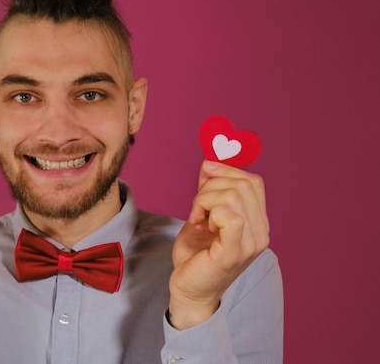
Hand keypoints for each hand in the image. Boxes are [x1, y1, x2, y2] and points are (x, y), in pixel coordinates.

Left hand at [169, 160, 269, 328]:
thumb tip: (211, 161)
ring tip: (198, 217)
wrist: (189, 289)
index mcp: (258, 222)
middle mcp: (261, 232)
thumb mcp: (203, 213)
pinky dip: (208, 211)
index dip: (227, 170)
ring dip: (205, 199)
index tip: (204, 174)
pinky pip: (229, 215)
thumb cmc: (196, 255)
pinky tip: (201, 224)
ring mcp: (251, 243)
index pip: (253, 181)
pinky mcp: (234, 252)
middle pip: (243, 184)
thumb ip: (210, 188)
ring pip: (233, 195)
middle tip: (198, 206)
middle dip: (211, 186)